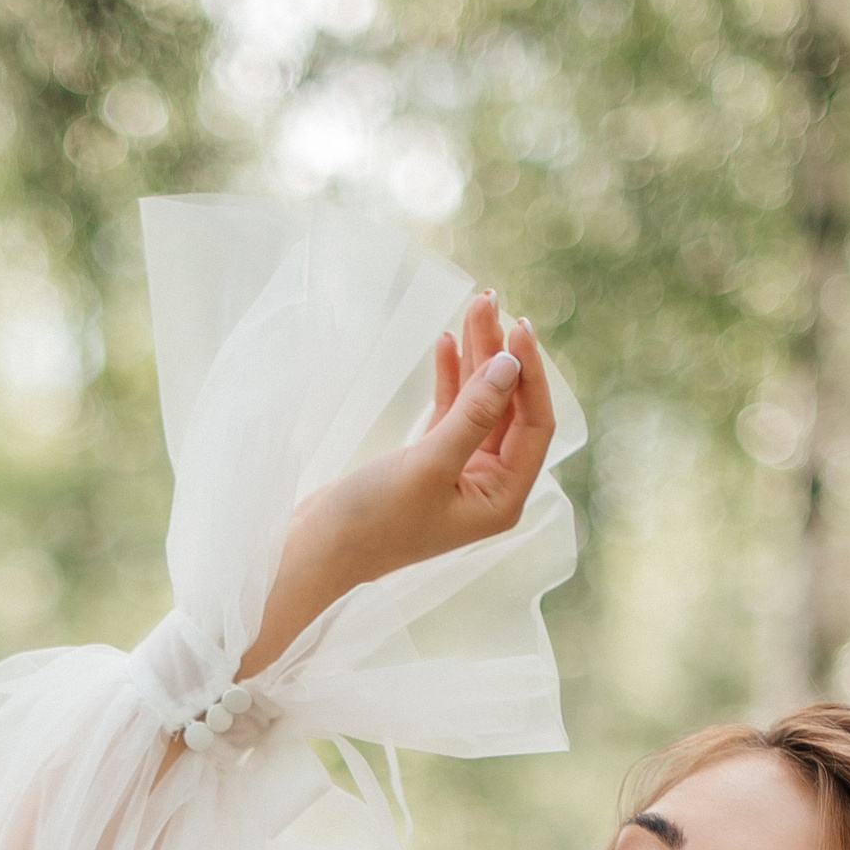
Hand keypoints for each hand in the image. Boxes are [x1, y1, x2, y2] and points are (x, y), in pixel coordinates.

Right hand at [234, 290, 556, 680]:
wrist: (314, 551)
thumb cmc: (372, 520)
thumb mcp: (427, 464)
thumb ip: (473, 414)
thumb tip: (510, 365)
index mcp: (502, 499)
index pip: (535, 426)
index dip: (529, 374)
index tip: (517, 328)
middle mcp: (488, 487)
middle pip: (509, 408)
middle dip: (500, 354)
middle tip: (487, 299)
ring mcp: (459, 474)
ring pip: (480, 403)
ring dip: (476, 357)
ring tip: (473, 305)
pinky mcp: (428, 462)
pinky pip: (451, 410)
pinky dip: (450, 377)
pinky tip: (447, 341)